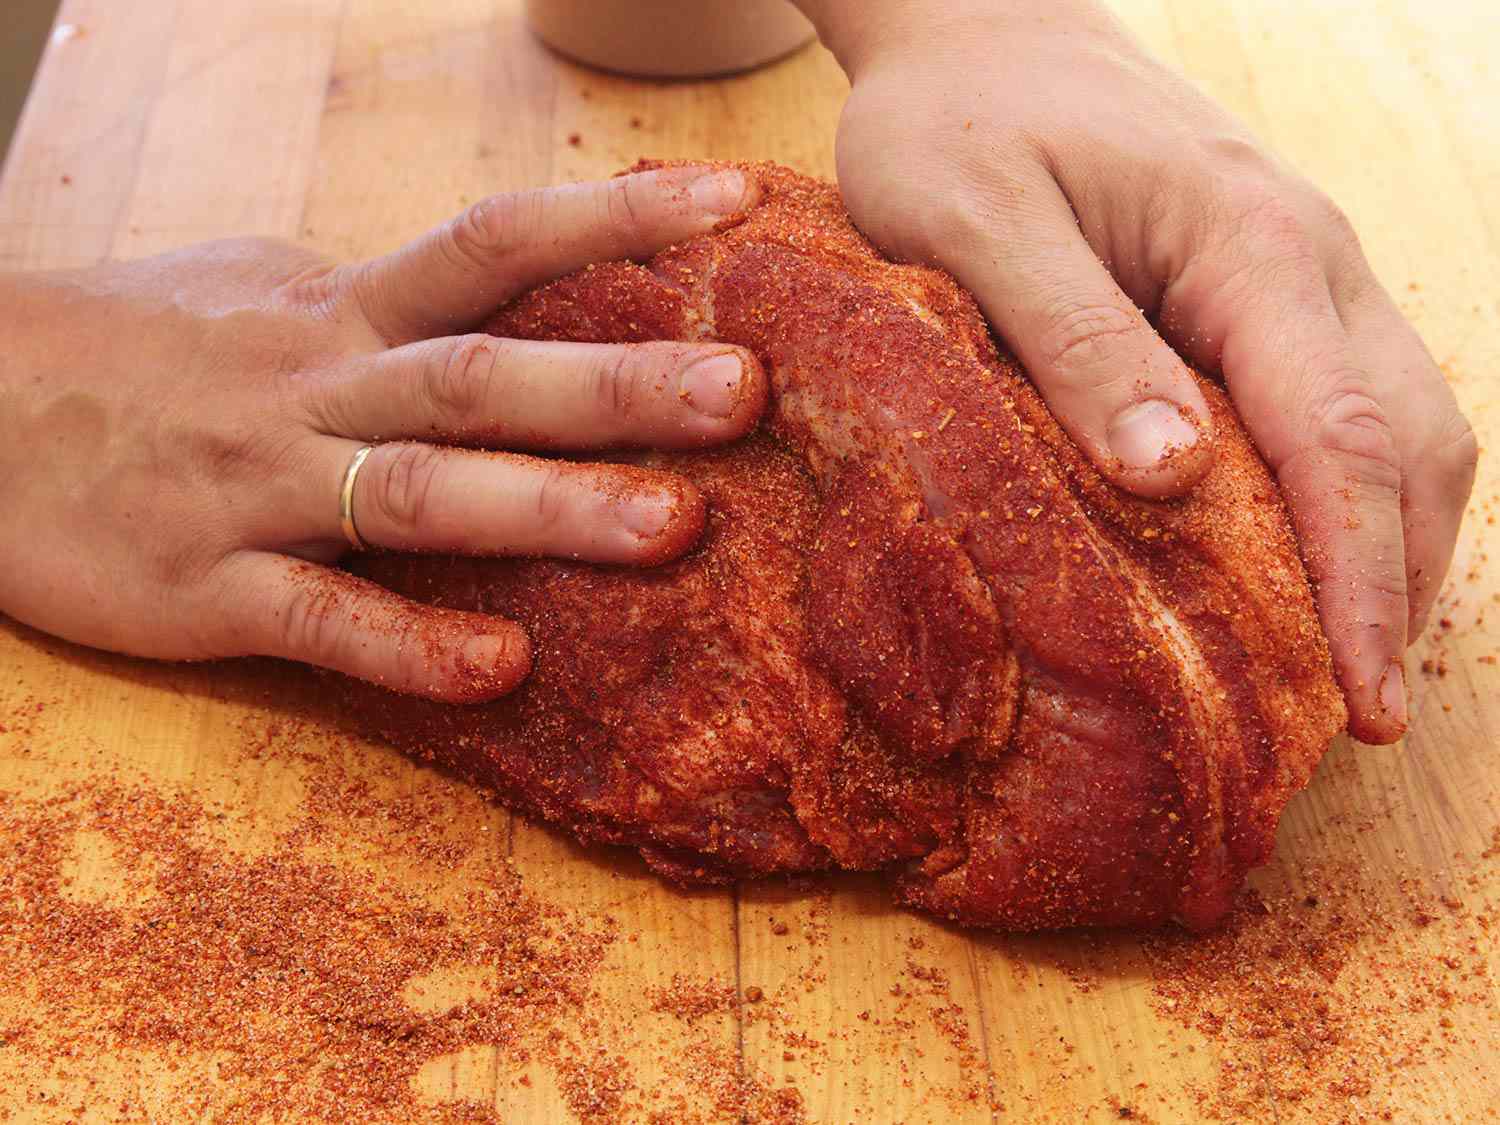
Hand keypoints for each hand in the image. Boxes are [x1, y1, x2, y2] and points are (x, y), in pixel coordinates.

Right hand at [0, 166, 763, 700]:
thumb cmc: (140, 350)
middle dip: (617, 385)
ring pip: (417, 494)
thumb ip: (389, 296)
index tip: (733, 206)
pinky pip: (319, 620)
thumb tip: (501, 277)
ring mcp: (259, 490)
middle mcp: (314, 388)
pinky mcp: (203, 589)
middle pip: (481, 375)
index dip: (614, 218)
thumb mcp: (269, 293)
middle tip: (742, 391)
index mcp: (341, 313)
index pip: (494, 244)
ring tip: (671, 529)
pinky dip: (408, 646)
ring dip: (546, 508)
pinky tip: (502, 670)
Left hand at [796, 0, 1475, 742]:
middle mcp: (1311, 263)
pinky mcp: (1264, 296)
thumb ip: (1075, 339)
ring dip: (1383, 551)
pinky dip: (1342, 502)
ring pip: (1398, 431)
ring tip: (1338, 671)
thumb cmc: (958, 119)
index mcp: (1253, 246)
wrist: (979, 28)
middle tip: (1353, 718)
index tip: (1365, 703)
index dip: (1361, 584)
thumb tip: (1175, 475)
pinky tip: (1298, 569)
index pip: (1340, 437)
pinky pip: (1340, 408)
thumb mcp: (980, 221)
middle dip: (1395, 587)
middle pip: (1407, 446)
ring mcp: (1301, 277)